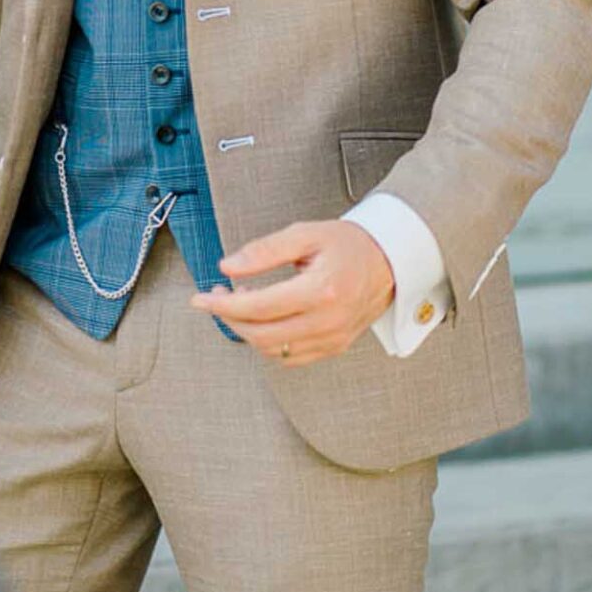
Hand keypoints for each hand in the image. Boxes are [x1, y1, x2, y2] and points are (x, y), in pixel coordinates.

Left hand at [190, 219, 393, 364]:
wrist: (390, 260)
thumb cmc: (350, 244)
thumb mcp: (306, 234)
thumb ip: (264, 250)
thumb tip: (228, 267)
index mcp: (321, 290)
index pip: (258, 307)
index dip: (223, 305)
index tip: (202, 297)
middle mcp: (328, 320)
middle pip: (261, 334)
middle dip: (230, 319)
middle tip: (218, 298)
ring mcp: (332, 338)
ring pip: (272, 350)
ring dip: (248, 331)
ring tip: (244, 305)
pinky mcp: (334, 347)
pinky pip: (290, 357)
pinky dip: (269, 343)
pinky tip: (266, 320)